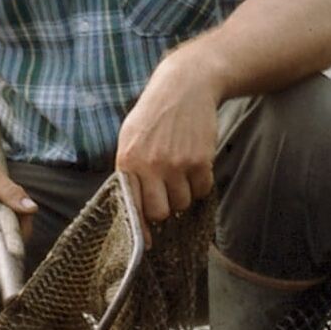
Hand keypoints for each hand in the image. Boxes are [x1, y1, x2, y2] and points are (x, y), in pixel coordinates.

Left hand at [115, 53, 221, 222]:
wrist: (184, 87)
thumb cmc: (152, 115)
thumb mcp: (129, 138)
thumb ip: (128, 170)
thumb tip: (130, 206)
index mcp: (128, 161)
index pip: (132, 207)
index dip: (140, 228)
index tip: (147, 241)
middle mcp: (151, 165)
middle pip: (160, 212)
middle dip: (163, 210)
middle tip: (165, 196)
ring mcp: (177, 163)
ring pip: (182, 203)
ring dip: (182, 196)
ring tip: (179, 175)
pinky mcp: (201, 160)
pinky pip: (202, 190)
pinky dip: (199, 185)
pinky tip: (194, 168)